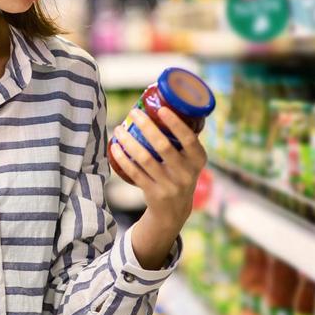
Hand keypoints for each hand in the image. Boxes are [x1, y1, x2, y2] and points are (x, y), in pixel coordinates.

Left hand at [110, 107, 206, 267]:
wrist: (174, 211)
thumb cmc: (180, 173)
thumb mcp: (190, 160)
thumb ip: (182, 140)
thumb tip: (166, 104)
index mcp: (198, 160)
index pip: (189, 140)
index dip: (175, 124)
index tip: (161, 109)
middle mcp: (186, 174)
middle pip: (163, 146)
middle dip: (146, 127)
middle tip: (133, 113)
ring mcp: (170, 185)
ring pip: (145, 159)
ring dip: (129, 141)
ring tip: (119, 128)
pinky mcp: (153, 193)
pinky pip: (134, 172)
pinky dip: (123, 158)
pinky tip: (115, 147)